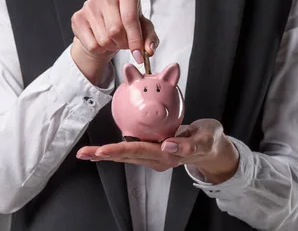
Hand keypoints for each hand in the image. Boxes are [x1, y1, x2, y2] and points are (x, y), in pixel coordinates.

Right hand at [70, 0, 158, 85]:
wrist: (104, 22)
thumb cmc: (127, 22)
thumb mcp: (143, 28)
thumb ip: (150, 39)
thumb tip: (148, 51)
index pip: (129, 19)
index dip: (135, 40)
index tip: (139, 55)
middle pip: (115, 31)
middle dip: (123, 44)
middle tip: (125, 43)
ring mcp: (89, 5)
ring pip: (103, 40)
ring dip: (111, 46)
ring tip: (114, 40)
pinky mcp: (77, 17)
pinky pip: (92, 45)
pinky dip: (100, 49)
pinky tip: (101, 40)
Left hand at [77, 119, 239, 183]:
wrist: (213, 149)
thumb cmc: (209, 140)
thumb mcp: (205, 139)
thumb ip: (189, 144)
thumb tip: (168, 145)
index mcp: (168, 155)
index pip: (140, 151)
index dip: (120, 150)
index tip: (103, 151)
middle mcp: (158, 159)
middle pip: (127, 156)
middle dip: (104, 154)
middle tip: (84, 153)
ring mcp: (154, 158)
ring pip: (125, 156)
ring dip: (105, 155)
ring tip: (85, 154)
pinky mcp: (151, 153)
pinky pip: (129, 152)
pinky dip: (114, 151)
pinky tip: (100, 151)